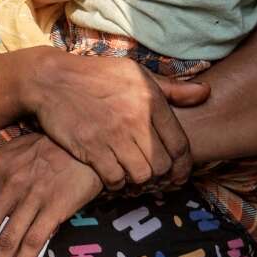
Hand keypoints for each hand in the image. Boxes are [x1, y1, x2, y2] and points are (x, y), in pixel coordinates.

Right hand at [27, 47, 208, 189]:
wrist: (50, 79)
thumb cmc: (95, 74)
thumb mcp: (135, 72)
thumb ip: (171, 88)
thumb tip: (206, 93)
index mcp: (150, 99)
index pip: (180, 144)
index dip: (183, 166)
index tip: (177, 174)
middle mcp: (135, 118)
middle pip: (162, 165)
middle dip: (160, 176)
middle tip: (152, 178)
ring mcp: (112, 135)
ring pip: (140, 175)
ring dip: (138, 181)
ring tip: (133, 176)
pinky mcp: (91, 148)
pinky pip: (115, 180)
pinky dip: (116, 184)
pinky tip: (112, 176)